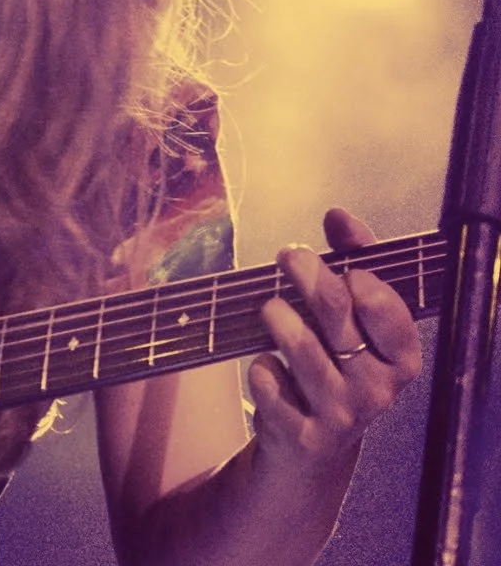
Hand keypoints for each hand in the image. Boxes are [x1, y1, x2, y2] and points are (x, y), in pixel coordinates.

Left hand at [249, 207, 421, 478]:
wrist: (312, 444)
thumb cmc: (335, 361)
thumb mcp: (353, 317)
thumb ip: (352, 261)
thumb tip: (338, 215)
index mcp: (399, 358)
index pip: (391, 314)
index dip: (366, 285)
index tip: (346, 267)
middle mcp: (377, 390)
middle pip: (337, 315)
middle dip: (309, 276)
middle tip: (289, 256)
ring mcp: (340, 415)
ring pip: (300, 347)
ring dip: (278, 317)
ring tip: (270, 307)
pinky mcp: (301, 433)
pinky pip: (269, 380)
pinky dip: (261, 366)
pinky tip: (266, 364)